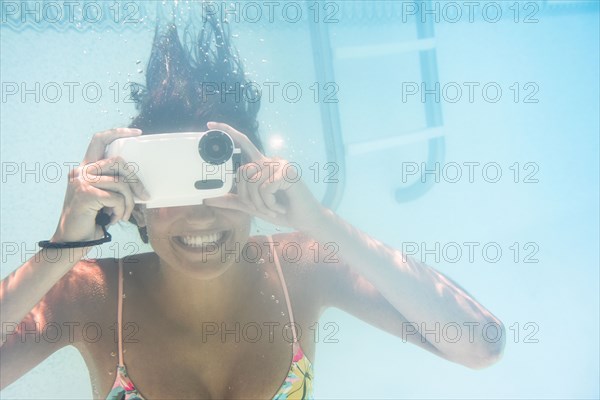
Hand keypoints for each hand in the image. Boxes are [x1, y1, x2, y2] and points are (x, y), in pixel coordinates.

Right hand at [51, 128, 149, 242]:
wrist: (72, 241)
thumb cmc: (92, 220)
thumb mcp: (105, 198)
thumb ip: (115, 185)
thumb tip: (142, 187)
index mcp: (86, 168)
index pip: (99, 140)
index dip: (118, 133)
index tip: (138, 134)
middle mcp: (81, 170)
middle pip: (118, 161)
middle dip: (136, 180)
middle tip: (143, 196)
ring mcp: (81, 181)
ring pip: (121, 183)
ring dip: (129, 203)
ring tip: (122, 215)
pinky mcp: (85, 194)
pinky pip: (117, 198)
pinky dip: (121, 211)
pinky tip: (113, 219)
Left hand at [203, 122, 324, 232]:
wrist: (305, 220)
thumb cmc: (281, 211)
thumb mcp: (252, 206)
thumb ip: (232, 201)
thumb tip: (208, 200)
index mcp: (261, 164)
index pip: (243, 143)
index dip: (228, 132)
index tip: (209, 125)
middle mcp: (270, 160)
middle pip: (242, 171)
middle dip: (247, 197)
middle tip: (263, 209)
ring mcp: (280, 164)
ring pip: (253, 182)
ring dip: (260, 203)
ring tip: (274, 208)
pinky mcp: (288, 172)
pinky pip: (265, 188)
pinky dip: (270, 203)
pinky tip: (282, 206)